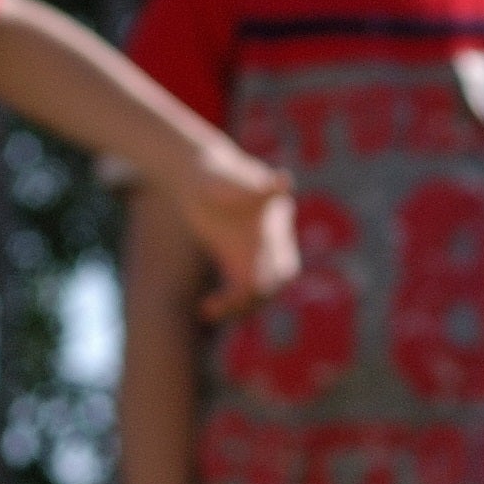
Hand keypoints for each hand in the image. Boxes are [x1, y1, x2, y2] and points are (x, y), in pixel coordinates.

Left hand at [175, 139, 299, 319]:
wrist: (197, 172)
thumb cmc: (216, 172)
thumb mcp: (234, 180)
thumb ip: (259, 186)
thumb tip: (286, 179)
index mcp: (275, 228)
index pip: (282, 267)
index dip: (268, 284)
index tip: (243, 293)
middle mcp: (269, 243)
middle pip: (272, 285)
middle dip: (253, 301)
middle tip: (223, 309)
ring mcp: (253, 252)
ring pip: (256, 292)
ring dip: (238, 307)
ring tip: (209, 312)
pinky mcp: (235, 259)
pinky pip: (238, 289)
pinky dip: (227, 302)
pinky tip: (206, 309)